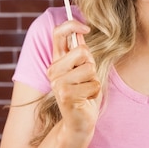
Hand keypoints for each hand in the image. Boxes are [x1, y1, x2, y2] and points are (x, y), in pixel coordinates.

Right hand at [47, 20, 101, 136]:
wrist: (79, 122)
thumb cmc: (83, 94)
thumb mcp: (83, 69)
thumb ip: (80, 52)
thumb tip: (81, 31)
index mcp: (57, 60)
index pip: (58, 33)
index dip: (72, 25)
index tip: (86, 28)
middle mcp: (53, 70)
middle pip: (82, 51)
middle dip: (91, 64)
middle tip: (86, 78)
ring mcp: (57, 83)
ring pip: (89, 68)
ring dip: (94, 80)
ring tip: (86, 90)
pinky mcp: (65, 95)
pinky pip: (93, 84)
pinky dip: (95, 92)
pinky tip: (86, 99)